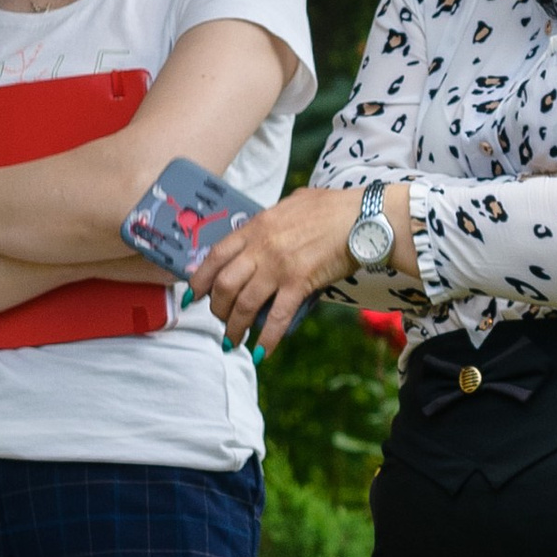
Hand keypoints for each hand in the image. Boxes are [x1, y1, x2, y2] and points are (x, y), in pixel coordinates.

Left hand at [195, 187, 370, 354]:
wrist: (363, 218)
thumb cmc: (332, 208)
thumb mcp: (291, 204)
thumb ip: (271, 219)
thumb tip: (263, 228)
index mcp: (256, 226)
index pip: (215, 256)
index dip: (199, 279)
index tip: (193, 296)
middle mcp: (260, 248)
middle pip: (224, 285)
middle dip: (217, 309)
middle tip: (220, 321)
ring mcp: (278, 267)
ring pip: (243, 304)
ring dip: (234, 328)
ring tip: (232, 342)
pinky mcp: (299, 283)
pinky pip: (276, 317)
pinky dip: (266, 338)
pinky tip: (261, 352)